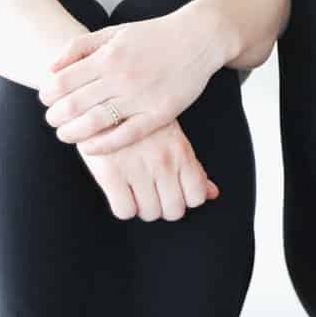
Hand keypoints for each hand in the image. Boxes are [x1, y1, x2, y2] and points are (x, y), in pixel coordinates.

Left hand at [40, 1, 226, 152]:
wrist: (198, 39)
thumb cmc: (154, 36)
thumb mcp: (113, 32)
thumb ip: (79, 47)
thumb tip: (50, 68)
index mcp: (107, 57)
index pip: (62, 81)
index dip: (47, 94)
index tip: (46, 99)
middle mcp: (120, 78)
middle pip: (73, 105)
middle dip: (55, 116)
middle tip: (52, 120)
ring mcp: (140, 98)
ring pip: (95, 122)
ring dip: (72, 133)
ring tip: (65, 135)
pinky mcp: (159, 114)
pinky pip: (125, 135)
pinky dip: (103, 145)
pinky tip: (89, 148)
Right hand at [77, 119, 218, 221]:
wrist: (102, 102)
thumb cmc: (142, 124)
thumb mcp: (174, 139)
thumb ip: (194, 168)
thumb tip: (213, 194)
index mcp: (182, 152)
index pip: (196, 197)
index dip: (184, 199)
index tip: (172, 191)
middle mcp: (163, 162)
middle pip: (173, 211)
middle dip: (163, 207)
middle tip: (152, 194)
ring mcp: (137, 168)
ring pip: (149, 213)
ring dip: (143, 208)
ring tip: (135, 191)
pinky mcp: (110, 173)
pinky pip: (124, 211)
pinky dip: (123, 207)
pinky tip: (120, 193)